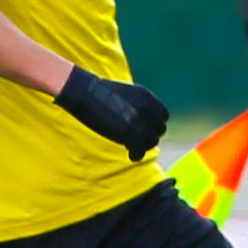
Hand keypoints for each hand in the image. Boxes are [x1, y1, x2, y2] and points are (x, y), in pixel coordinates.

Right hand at [54, 65, 169, 156]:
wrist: (83, 92)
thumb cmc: (99, 93)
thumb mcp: (126, 93)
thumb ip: (139, 105)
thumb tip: (145, 122)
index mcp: (146, 96)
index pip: (164, 116)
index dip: (155, 124)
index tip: (145, 129)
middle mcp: (146, 108)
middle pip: (159, 129)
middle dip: (149, 136)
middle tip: (137, 139)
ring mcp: (138, 120)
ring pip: (151, 141)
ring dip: (143, 146)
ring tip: (131, 146)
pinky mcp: (128, 133)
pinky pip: (140, 150)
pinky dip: (136, 155)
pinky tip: (131, 155)